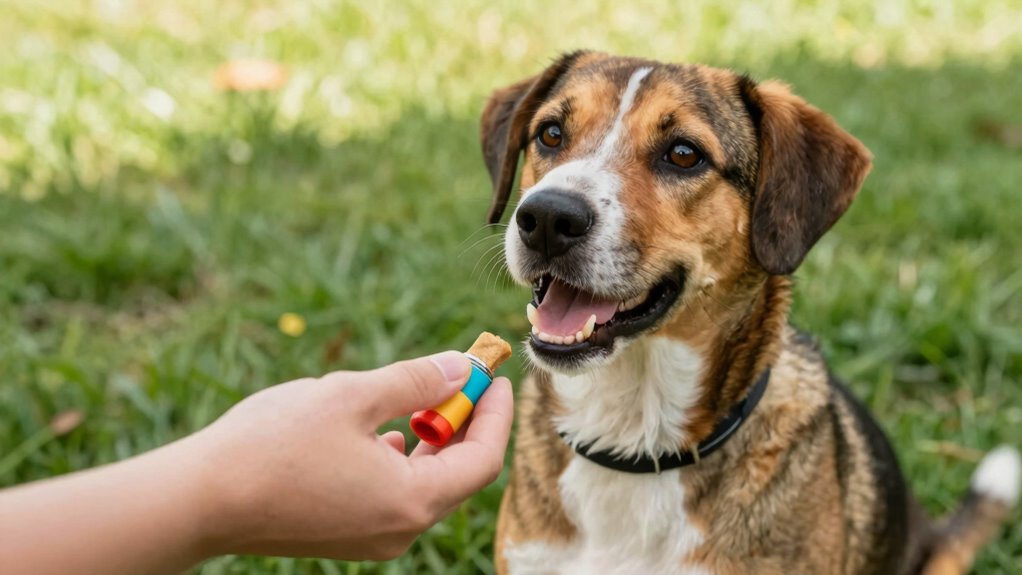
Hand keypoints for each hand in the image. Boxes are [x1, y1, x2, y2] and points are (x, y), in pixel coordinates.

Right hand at [190, 351, 513, 560]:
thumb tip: (457, 367)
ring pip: (422, 483)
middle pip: (456, 473)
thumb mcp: (352, 397)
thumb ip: (414, 381)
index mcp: (411, 502)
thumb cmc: (273, 445)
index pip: (482, 461)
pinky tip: (383, 429)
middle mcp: (398, 529)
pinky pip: (392, 494)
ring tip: (420, 395)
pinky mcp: (345, 534)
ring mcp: (371, 538)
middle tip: (459, 376)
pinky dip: (400, 458)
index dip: (493, 415)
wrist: (200, 499)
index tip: (493, 376)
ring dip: (430, 438)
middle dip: (462, 421)